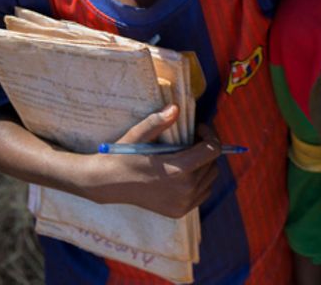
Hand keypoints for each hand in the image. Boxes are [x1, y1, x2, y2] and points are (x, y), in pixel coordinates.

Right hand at [78, 105, 221, 217]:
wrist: (107, 184)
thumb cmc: (123, 156)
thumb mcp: (138, 135)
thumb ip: (158, 122)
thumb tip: (176, 108)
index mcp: (178, 170)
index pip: (213, 149)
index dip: (209, 134)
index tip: (197, 129)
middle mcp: (185, 190)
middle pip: (213, 163)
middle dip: (205, 148)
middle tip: (190, 140)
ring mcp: (183, 203)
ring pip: (210, 178)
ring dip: (204, 164)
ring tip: (186, 156)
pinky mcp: (180, 211)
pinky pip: (203, 192)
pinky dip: (200, 181)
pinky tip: (184, 173)